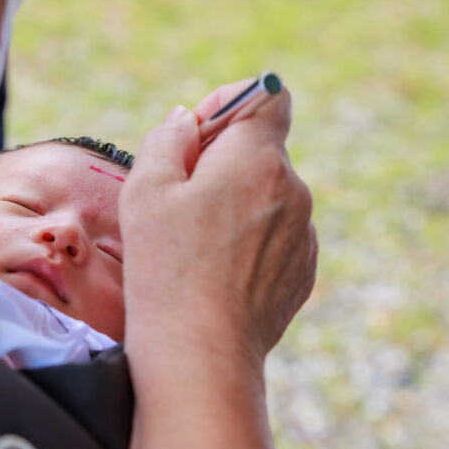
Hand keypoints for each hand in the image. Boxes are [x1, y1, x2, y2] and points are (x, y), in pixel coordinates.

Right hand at [121, 81, 315, 366]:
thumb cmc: (166, 266)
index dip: (229, 103)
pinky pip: (274, 235)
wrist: (200, 352)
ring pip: (264, 195)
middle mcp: (293, 189)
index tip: (196, 133)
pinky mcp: (301, 271)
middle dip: (219, 161)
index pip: (267, 96)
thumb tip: (186, 121)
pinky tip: (213, 271)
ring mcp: (303, 233)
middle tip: (176, 198)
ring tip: (192, 244)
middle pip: (258, 150)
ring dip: (232, 203)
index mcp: (256, 159)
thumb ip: (167, 139)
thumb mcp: (145, 189)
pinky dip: (246, 240)